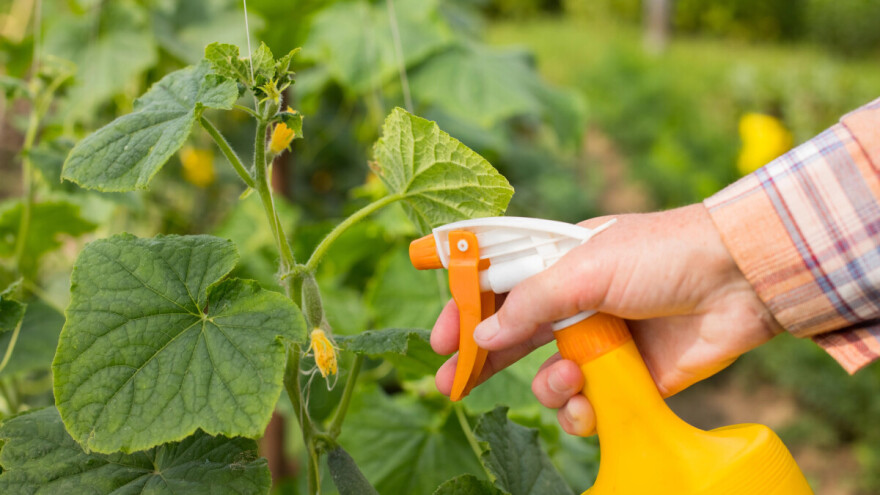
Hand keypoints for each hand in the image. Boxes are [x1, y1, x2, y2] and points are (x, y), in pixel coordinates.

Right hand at [430, 204, 781, 434]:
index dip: (466, 312)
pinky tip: (592, 401)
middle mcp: (576, 303)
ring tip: (571, 378)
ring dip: (550, 384)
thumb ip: (531, 302)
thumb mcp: (588, 266)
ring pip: (549, 376)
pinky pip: (588, 404)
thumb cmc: (662, 254)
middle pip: (514, 337)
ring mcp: (601, 341)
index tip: (439, 338)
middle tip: (450, 384)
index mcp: (560, 263)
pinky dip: (583, 410)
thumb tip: (482, 337)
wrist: (740, 280)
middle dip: (482, 361)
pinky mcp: (628, 377)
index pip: (498, 288)